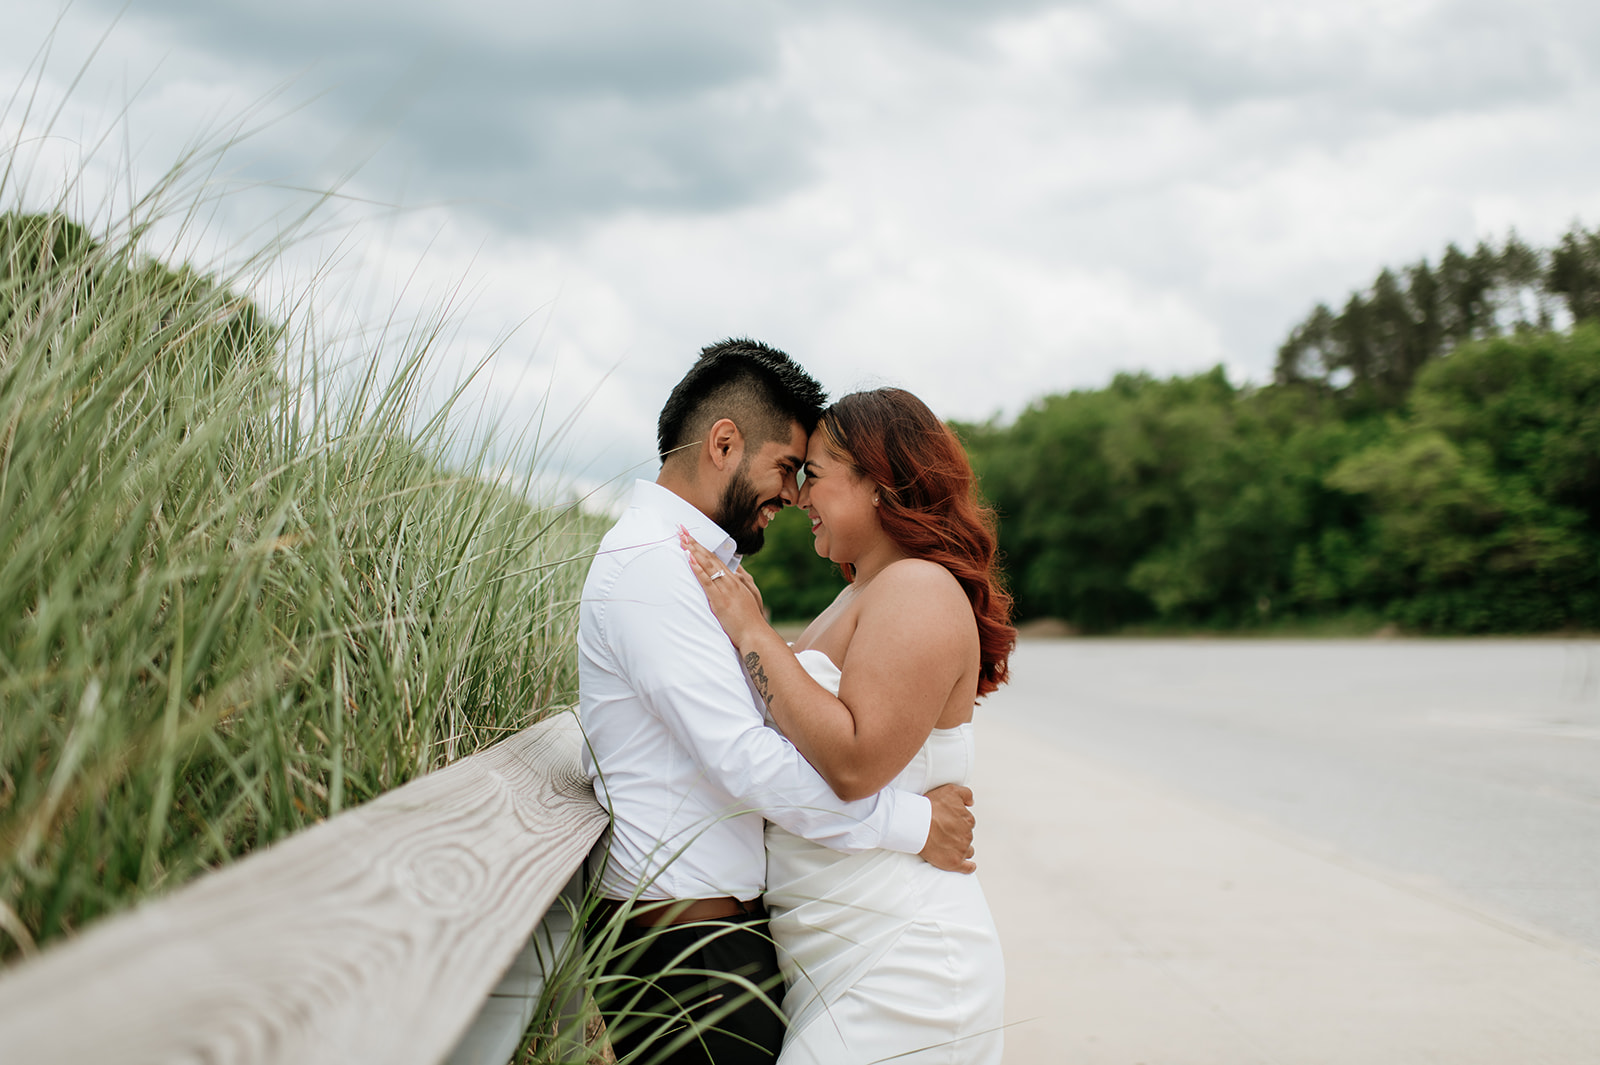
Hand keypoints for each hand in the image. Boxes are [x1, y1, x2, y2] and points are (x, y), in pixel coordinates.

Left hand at [681, 527, 767, 646]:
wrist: (755, 633)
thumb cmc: (750, 619)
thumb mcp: (747, 597)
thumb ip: (740, 583)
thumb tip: (735, 572)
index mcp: (735, 580)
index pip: (716, 559)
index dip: (703, 547)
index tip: (692, 537)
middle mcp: (730, 581)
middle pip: (710, 557)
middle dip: (695, 543)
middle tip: (682, 530)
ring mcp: (725, 589)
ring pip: (707, 565)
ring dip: (693, 551)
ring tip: (682, 539)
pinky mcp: (719, 600)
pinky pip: (707, 581)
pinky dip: (698, 569)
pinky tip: (690, 559)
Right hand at [919, 783, 975, 873]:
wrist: (917, 823)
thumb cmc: (931, 806)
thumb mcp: (951, 790)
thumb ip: (966, 794)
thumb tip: (971, 802)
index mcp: (968, 820)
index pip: (968, 822)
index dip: (957, 822)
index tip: (947, 822)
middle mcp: (967, 835)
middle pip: (966, 836)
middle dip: (958, 835)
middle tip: (943, 833)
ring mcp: (961, 849)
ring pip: (967, 850)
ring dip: (961, 849)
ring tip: (947, 846)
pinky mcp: (954, 862)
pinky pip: (967, 867)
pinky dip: (968, 867)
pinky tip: (969, 866)